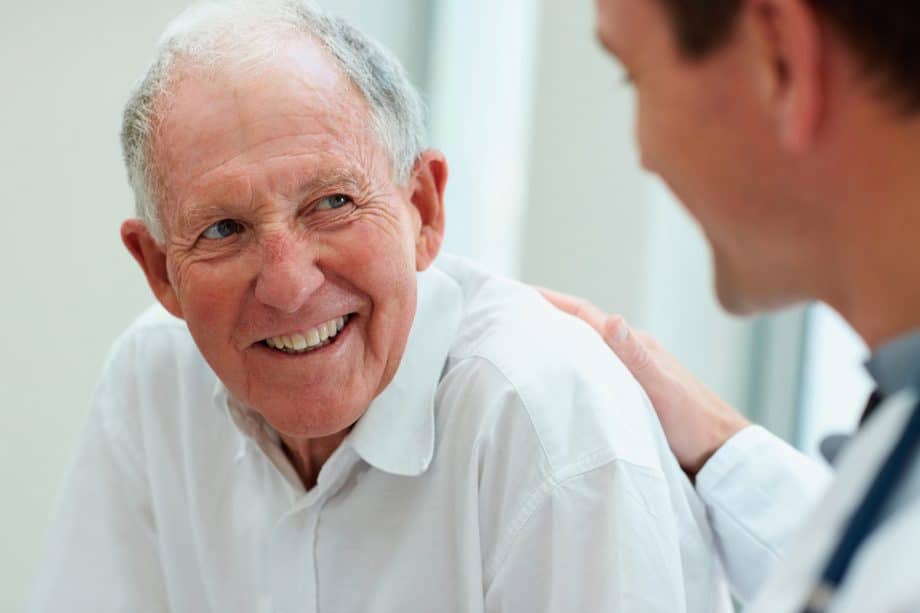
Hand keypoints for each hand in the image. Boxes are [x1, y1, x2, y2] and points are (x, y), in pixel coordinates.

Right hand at [539, 288, 749, 477]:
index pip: (585, 315)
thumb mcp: (661, 390)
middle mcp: (631, 354)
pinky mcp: (631, 395)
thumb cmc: (695, 425)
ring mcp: (631, 373)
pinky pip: (593, 371)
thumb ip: (636, 357)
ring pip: (586, 349)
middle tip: (510, 315)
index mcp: (635, 346)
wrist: (720, 457)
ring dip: (557, 342)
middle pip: (581, 327)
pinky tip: (558, 379)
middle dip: (546, 317)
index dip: (551, 301)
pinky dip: (571, 367)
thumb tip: (611, 318)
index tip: (518, 293)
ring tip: (524, 343)